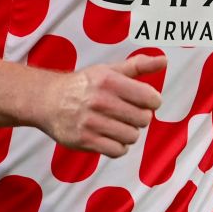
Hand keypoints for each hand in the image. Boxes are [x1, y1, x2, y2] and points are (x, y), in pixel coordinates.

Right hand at [37, 53, 164, 156]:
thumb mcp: (109, 70)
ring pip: (132, 136)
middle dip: (140, 117)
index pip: (149, 97)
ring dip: (129, 133)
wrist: (49, 101)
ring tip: (119, 125)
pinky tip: (111, 137)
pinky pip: (117, 150)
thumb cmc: (84, 85)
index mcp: (109, 81)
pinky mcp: (85, 141)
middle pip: (143, 119)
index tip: (145, 101)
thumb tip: (163, 61)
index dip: (152, 101)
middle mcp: (100, 101)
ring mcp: (91, 122)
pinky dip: (119, 146)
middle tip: (129, 113)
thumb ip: (138, 66)